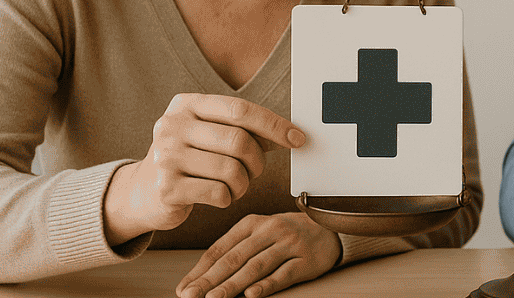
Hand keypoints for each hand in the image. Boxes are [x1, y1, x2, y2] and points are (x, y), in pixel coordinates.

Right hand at [103, 94, 306, 245]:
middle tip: (255, 170)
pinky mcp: (166, 187)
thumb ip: (247, 130)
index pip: (240, 109)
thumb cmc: (190, 158)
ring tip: (236, 184)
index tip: (297, 139)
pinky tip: (220, 196)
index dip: (274, 125)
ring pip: (231, 170)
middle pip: (238, 141)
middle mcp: (172, 126)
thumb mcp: (211, 134)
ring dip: (244, 183)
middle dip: (257, 161)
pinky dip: (228, 198)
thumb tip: (293, 134)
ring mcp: (165, 157)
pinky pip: (218, 193)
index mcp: (186, 104)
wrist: (143, 191)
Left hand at [175, 212, 341, 297]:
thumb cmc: (287, 234)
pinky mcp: (306, 260)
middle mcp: (270, 231)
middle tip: (191, 296)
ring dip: (233, 284)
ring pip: (256, 266)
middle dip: (210, 280)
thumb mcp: (260, 233)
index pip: (220, 248)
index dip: (200, 270)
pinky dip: (266, 285)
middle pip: (235, 257)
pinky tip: (251, 295)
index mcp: (252, 223)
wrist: (329, 228)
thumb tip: (202, 276)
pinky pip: (283, 274)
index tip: (184, 288)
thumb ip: (235, 249)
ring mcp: (289, 244)